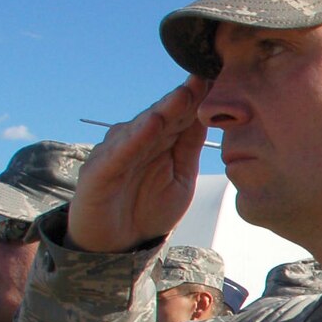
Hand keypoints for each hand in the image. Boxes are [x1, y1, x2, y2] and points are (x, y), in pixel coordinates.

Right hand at [67, 80, 208, 253]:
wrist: (116, 245)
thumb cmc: (148, 209)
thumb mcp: (181, 178)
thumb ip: (190, 148)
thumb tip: (208, 115)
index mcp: (159, 141)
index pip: (181, 114)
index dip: (199, 97)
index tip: (222, 78)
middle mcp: (137, 140)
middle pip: (163, 114)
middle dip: (184, 96)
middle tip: (206, 76)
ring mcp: (116, 153)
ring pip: (142, 127)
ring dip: (163, 110)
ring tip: (183, 95)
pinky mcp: (99, 171)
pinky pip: (119, 152)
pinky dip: (135, 138)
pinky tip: (152, 124)